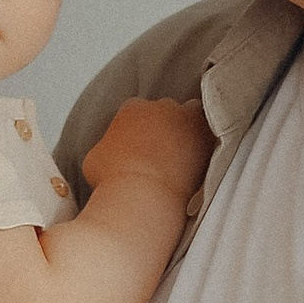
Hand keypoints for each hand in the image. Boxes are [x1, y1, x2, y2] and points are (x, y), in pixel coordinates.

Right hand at [82, 93, 212, 204]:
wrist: (143, 196)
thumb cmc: (113, 181)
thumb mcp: (93, 160)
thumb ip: (105, 147)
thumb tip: (109, 154)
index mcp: (131, 107)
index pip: (136, 110)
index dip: (138, 128)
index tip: (139, 144)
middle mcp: (160, 106)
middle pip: (166, 109)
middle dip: (164, 125)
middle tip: (161, 150)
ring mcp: (186, 118)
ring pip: (192, 115)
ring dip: (188, 128)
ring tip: (185, 152)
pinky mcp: (207, 136)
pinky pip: (210, 134)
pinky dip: (206, 144)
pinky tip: (199, 160)